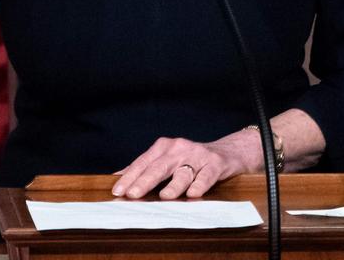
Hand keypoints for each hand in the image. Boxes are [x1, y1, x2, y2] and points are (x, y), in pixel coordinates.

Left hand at [112, 130, 262, 200]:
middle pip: (159, 166)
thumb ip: (145, 168)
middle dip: (145, 181)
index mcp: (164, 147)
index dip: (130, 176)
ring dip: (173, 185)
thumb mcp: (167, 159)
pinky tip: (193, 193)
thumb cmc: (190, 159)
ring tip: (164, 196)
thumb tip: (118, 177)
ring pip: (183, 172)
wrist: (226, 152)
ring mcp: (197, 155)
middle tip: (133, 194)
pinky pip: (206, 176)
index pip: (144, 162)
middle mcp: (179, 148)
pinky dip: (200, 185)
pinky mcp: (215, 164)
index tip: (118, 190)